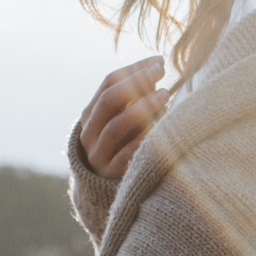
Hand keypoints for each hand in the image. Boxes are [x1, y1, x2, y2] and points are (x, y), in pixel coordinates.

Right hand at [81, 54, 171, 177]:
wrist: (106, 193)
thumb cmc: (125, 148)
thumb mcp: (125, 121)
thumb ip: (137, 97)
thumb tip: (157, 64)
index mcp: (90, 115)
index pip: (109, 82)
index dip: (134, 69)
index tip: (158, 61)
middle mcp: (89, 133)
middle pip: (110, 100)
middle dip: (137, 82)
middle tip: (161, 72)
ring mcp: (98, 156)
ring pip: (116, 126)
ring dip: (143, 107)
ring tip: (166, 95)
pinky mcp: (110, 176)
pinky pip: (127, 155)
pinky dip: (144, 138)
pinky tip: (161, 127)